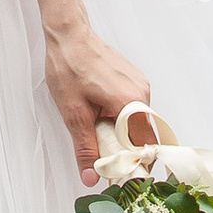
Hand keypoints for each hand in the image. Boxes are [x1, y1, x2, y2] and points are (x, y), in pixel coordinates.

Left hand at [42, 17, 152, 186]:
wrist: (69, 35)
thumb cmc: (69, 67)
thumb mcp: (74, 115)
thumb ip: (85, 149)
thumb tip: (91, 177)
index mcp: (132, 103)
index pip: (144, 147)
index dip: (132, 165)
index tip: (118, 176)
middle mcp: (142, 93)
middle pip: (141, 136)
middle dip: (122, 148)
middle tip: (100, 153)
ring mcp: (140, 84)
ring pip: (136, 122)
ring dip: (119, 132)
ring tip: (95, 127)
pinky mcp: (133, 80)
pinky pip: (132, 108)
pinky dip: (118, 117)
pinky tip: (99, 113)